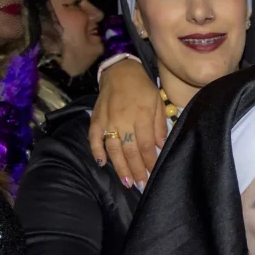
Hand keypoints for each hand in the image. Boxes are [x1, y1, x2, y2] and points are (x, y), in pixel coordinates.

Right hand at [89, 59, 166, 187]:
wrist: (119, 70)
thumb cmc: (143, 87)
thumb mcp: (158, 102)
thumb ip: (159, 125)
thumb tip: (160, 145)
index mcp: (142, 115)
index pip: (145, 145)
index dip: (149, 161)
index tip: (153, 173)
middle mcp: (123, 120)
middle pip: (130, 150)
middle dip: (136, 169)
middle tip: (141, 184)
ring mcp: (108, 120)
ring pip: (113, 148)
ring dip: (119, 166)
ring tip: (126, 181)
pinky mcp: (96, 119)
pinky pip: (94, 138)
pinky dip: (97, 151)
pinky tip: (101, 163)